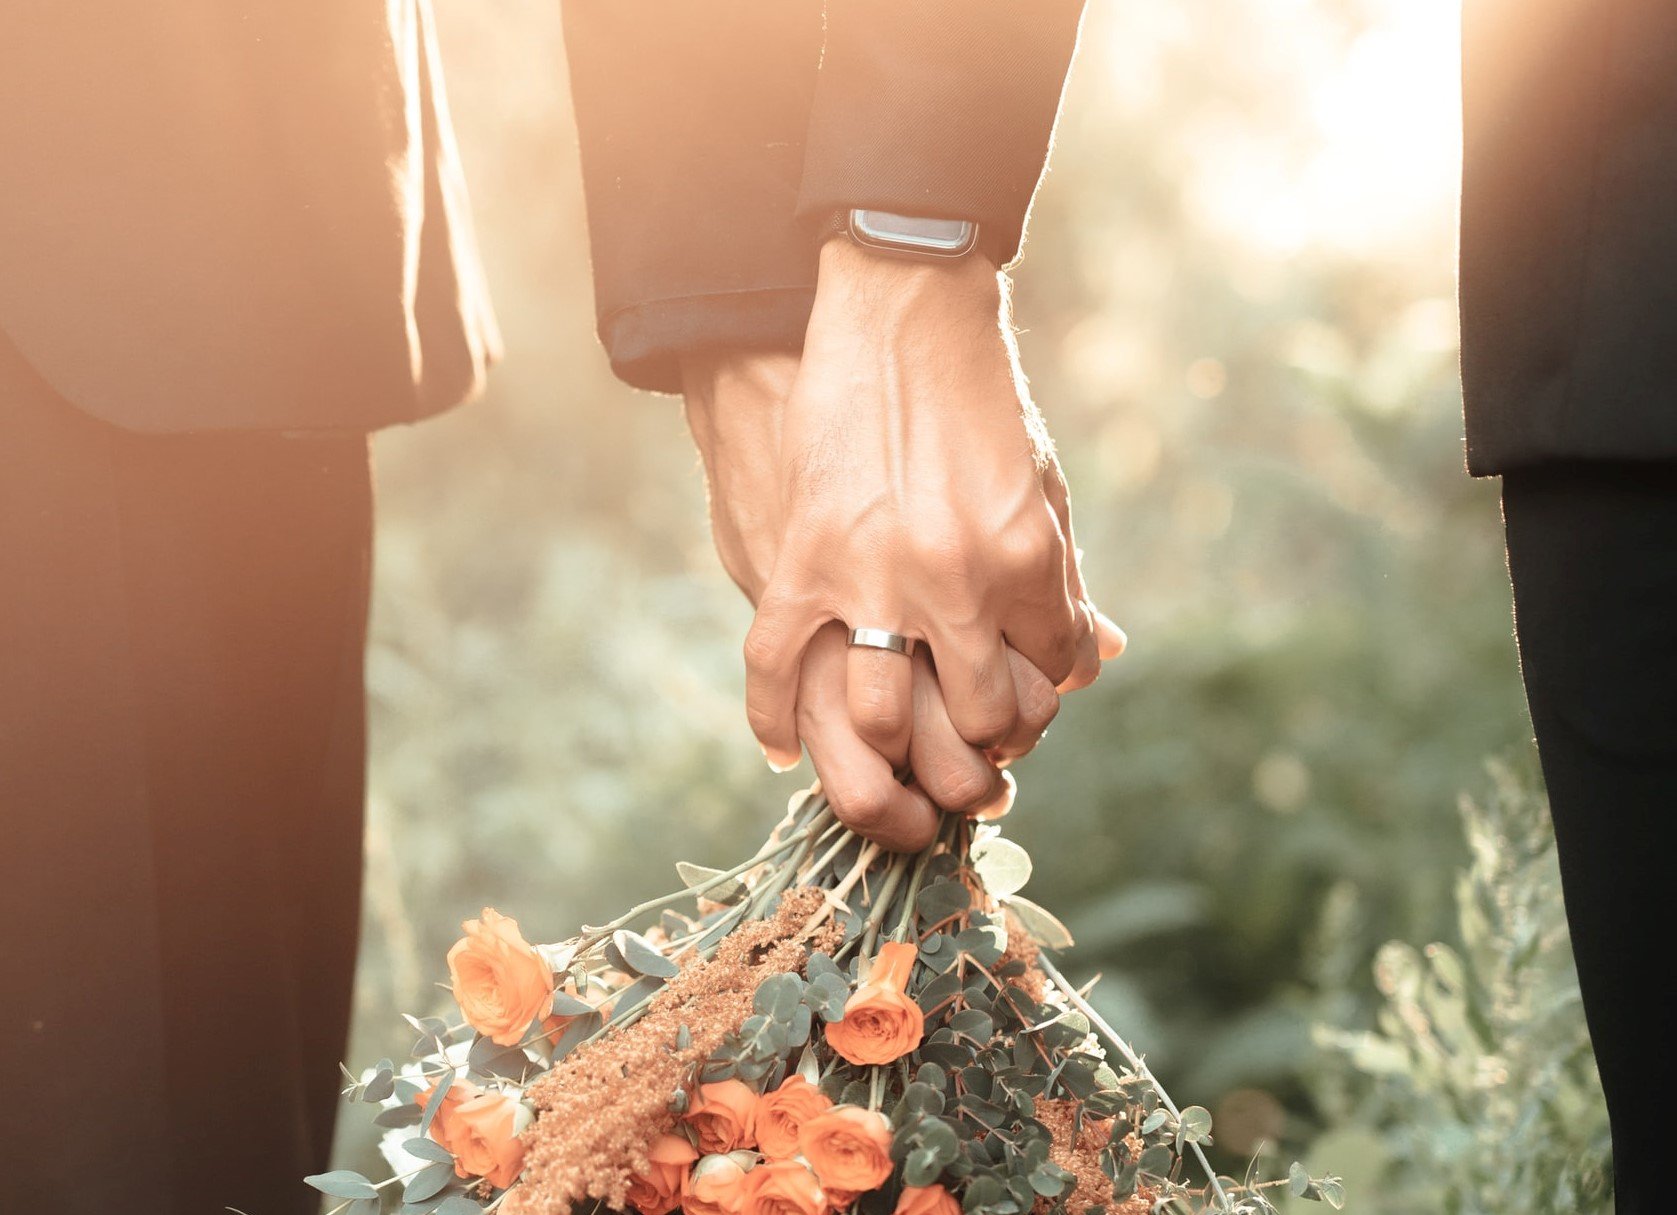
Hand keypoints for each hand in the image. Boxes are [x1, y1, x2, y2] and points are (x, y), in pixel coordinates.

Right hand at [682, 349, 1066, 844]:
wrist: (901, 315)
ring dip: (891, 751)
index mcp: (1028, 561)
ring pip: (882, 720)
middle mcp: (957, 581)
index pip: (1052, 680)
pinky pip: (776, 667)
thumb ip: (1064, 578)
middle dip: (980, 749)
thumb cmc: (981, 402)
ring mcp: (874, 576)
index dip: (1040, 700)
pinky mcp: (802, 558)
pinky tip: (786, 749)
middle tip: (966, 748)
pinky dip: (774, 720)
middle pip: (978, 721)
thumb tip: (1097, 659)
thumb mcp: (1043, 484)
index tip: (1019, 702)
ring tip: (892, 746)